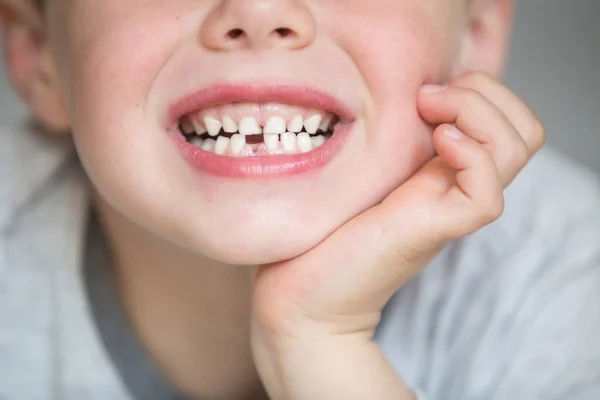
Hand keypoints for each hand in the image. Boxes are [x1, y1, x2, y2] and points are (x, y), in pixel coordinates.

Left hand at [250, 71, 544, 399]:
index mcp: (444, 169)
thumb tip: (399, 90)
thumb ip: (386, 137)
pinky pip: (487, 194)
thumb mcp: (358, 167)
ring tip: (428, 111)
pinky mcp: (436, 231)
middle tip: (427, 96)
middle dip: (486, 92)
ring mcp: (451, 209)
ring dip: (478, 112)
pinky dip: (471, 156)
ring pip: (517, 149)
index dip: (483, 89)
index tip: (423, 88)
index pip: (509, 120)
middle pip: (524, 131)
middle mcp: (457, 186)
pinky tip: (434, 143)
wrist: (304, 295)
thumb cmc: (322, 229)